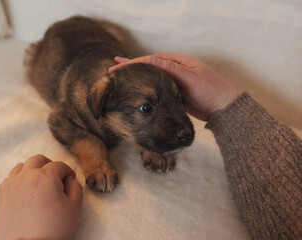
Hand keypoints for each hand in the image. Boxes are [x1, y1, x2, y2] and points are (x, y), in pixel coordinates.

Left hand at [0, 154, 82, 239]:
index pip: (59, 165)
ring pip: (22, 166)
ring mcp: (13, 184)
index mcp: (46, 177)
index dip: (68, 171)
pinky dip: (19, 180)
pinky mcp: (3, 195)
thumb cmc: (52, 230)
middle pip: (38, 159)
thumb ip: (76, 188)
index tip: (70, 179)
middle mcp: (27, 176)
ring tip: (39, 182)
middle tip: (56, 177)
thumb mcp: (75, 209)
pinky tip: (26, 190)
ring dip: (33, 170)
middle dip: (50, 165)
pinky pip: (10, 178)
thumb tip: (70, 180)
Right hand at [109, 53, 240, 120]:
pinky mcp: (173, 92)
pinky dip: (144, 89)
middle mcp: (174, 69)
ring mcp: (173, 81)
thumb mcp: (191, 79)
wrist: (223, 109)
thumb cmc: (211, 92)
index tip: (117, 66)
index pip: (151, 60)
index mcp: (178, 62)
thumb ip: (172, 70)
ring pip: (150, 78)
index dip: (133, 64)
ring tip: (119, 77)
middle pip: (148, 67)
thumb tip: (152, 59)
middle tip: (112, 70)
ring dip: (136, 78)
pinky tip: (136, 91)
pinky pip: (155, 88)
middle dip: (130, 69)